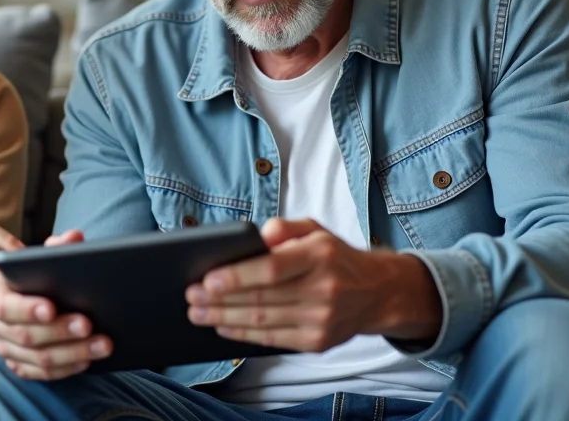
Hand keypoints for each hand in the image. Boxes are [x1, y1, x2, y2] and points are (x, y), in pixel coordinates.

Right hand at [0, 229, 113, 379]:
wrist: (29, 298)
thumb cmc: (35, 276)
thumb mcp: (41, 258)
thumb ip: (57, 247)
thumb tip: (74, 238)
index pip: (6, 305)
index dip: (28, 309)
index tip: (53, 308)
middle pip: (24, 335)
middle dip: (59, 331)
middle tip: (88, 324)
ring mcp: (3, 347)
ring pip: (37, 358)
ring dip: (72, 353)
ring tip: (102, 344)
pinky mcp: (17, 366)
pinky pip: (42, 374)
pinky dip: (67, 369)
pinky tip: (88, 360)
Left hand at [184, 218, 441, 351]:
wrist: (378, 292)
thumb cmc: (335, 257)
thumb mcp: (315, 229)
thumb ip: (285, 227)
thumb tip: (259, 234)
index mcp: (320, 255)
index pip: (272, 269)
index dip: (237, 276)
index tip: (207, 279)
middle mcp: (324, 289)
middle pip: (261, 299)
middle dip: (220, 300)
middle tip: (190, 296)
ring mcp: (322, 319)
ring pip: (262, 322)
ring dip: (223, 318)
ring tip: (197, 312)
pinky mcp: (318, 341)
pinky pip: (273, 339)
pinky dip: (243, 334)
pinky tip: (222, 325)